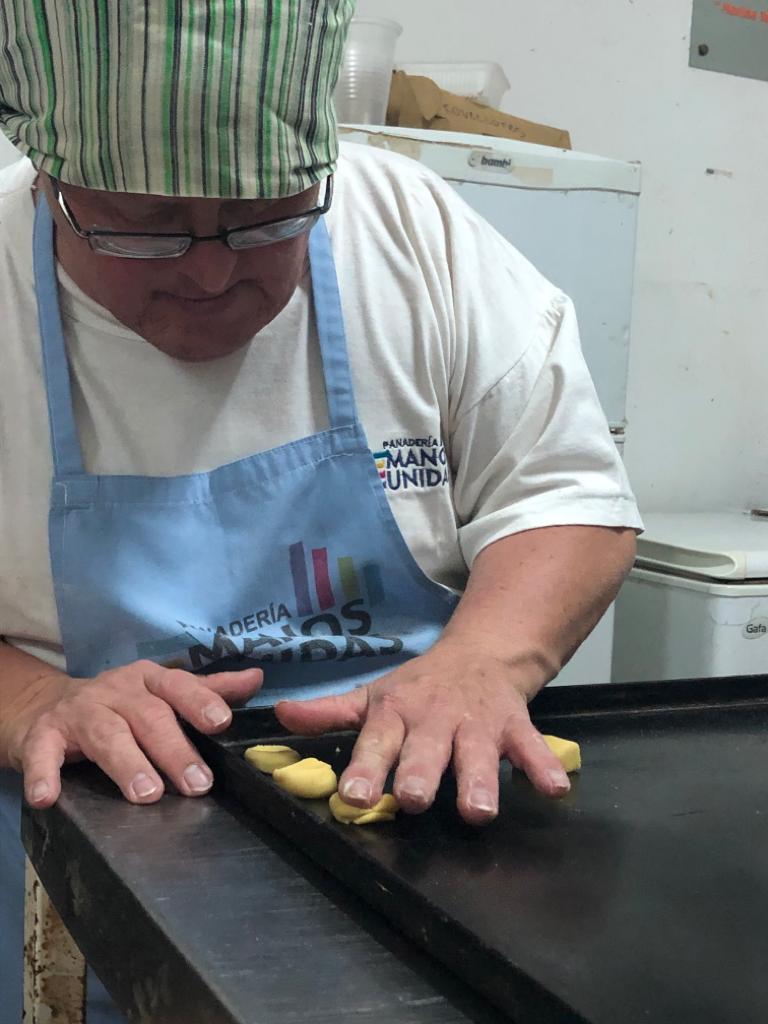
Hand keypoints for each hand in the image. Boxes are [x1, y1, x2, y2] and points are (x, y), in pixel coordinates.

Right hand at [8, 661, 262, 807]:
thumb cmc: (119, 705)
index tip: (221, 722)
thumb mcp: (161, 692)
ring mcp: (79, 712)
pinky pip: (43, 753)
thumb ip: (207, 690)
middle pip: (148, 718)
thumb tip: (256, 679)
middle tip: (197, 784)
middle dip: (174, 750)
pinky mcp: (43, 735)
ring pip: (107, 736)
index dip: (199, 702)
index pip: (178, 687)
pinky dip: (44, 774)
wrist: (46, 705)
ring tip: (146, 795)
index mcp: (148, 681)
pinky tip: (48, 796)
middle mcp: (115, 691)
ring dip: (127, 765)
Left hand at [275, 643, 569, 825]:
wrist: (480, 653)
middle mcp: (435, 720)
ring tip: (478, 810)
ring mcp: (477, 724)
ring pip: (477, 754)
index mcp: (396, 714)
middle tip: (411, 798)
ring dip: (479, 780)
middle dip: (419, 774)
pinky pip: (531, 747)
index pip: (375, 743)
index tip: (351, 796)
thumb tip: (278, 714)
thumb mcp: (373, 696)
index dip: (363, 769)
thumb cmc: (419, 687)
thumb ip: (329, 712)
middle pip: (425, 751)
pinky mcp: (514, 726)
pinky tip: (554, 788)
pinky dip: (543, 765)